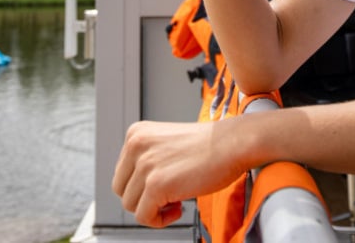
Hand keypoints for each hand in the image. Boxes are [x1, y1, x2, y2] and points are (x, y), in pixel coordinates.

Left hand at [112, 119, 247, 226]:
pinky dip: (160, 220)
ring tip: (177, 201)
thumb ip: (148, 159)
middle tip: (169, 197)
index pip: (122, 173)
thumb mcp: (167, 143)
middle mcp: (136, 145)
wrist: (233, 143)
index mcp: (136, 133)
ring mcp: (145, 165)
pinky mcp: (156, 184)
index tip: (163, 186)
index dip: (142, 186)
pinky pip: (144, 216)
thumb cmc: (209, 146)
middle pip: (121, 189)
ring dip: (154, 209)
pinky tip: (179, 208)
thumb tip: (137, 190)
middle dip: (143, 199)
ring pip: (130, 205)